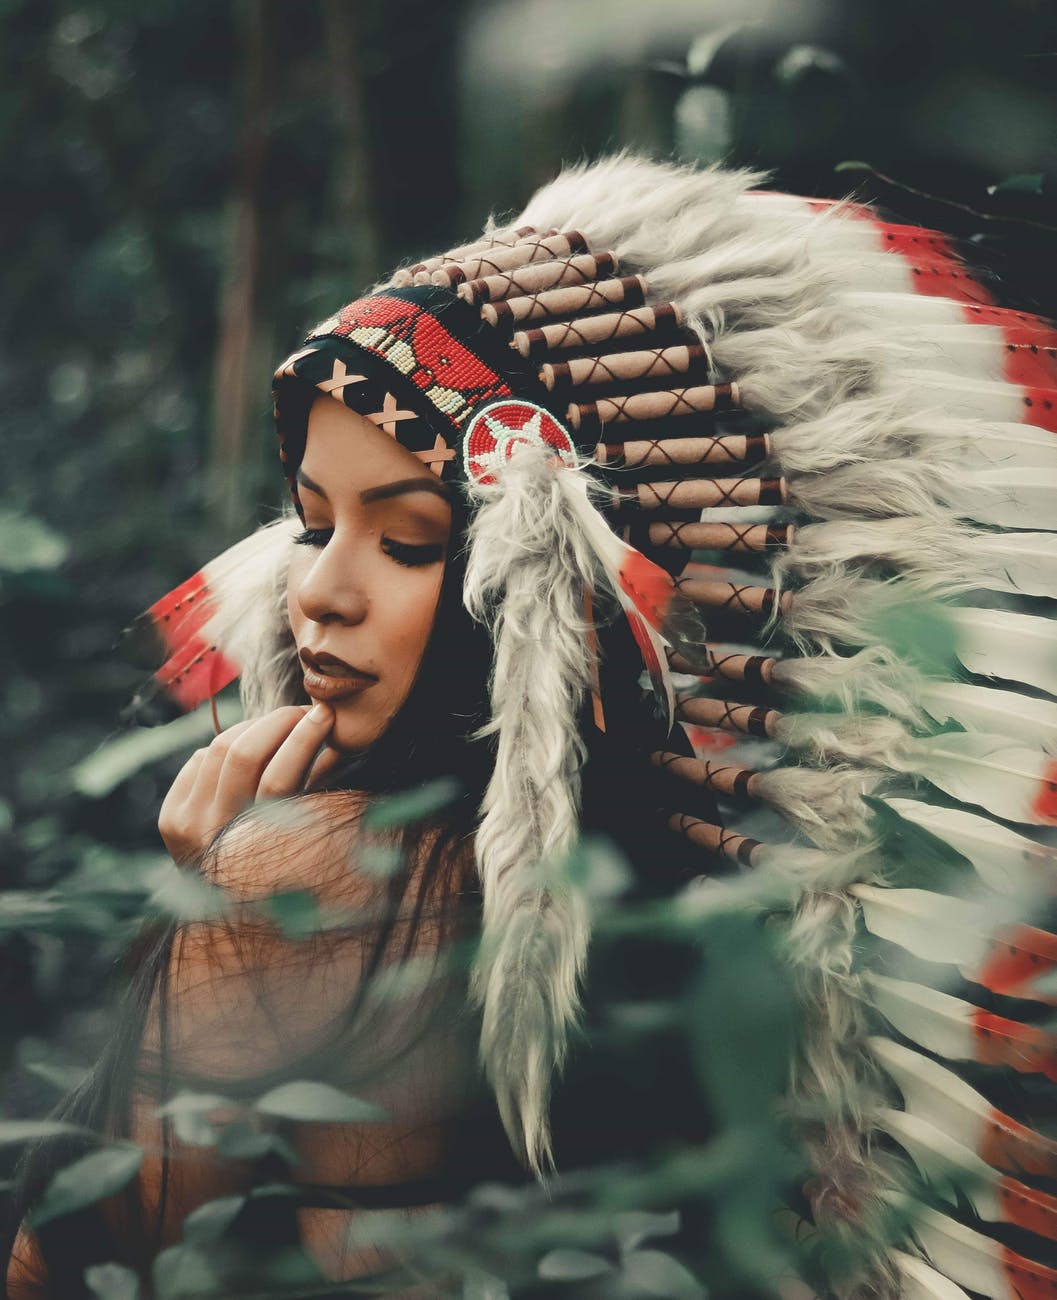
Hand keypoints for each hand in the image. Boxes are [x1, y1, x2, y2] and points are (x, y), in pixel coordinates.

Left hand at [158, 704, 340, 865]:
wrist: (226, 911)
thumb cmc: (282, 869)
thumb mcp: (303, 839)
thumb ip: (314, 796)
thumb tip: (335, 739)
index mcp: (255, 847)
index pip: (277, 778)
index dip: (302, 738)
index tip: (324, 715)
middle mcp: (212, 837)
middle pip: (243, 754)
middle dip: (278, 721)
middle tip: (303, 710)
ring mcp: (185, 827)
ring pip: (217, 748)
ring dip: (254, 726)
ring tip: (281, 722)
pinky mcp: (169, 818)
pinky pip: (198, 760)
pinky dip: (224, 748)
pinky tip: (247, 746)